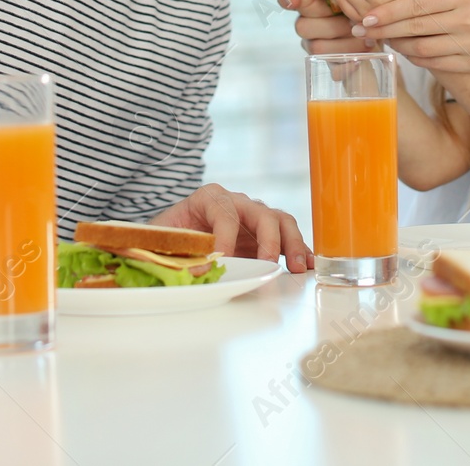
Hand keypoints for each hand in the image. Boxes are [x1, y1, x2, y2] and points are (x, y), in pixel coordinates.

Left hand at [152, 184, 311, 271]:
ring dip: (292, 243)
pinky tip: (306, 265)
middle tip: (268, 264)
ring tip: (297, 266)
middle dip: (268, 239)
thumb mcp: (163, 237)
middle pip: (261, 213)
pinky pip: (286, 237)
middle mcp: (237, 202)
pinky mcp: (263, 235)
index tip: (224, 260)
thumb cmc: (169, 233)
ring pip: (280, 222)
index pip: (224, 213)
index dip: (226, 237)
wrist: (173, 233)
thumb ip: (176, 251)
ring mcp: (253, 217)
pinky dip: (299, 249)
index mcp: (210, 198)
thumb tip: (197, 271)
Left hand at [351, 0, 469, 73]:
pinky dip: (419, 60)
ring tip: (384, 41)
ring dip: (399, 46)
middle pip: (415, 28)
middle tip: (362, 31)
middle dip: (384, 30)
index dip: (388, 12)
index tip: (366, 16)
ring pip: (423, 50)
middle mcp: (468, 20)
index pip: (417, 4)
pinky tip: (409, 52)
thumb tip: (403, 2)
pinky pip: (439, 65)